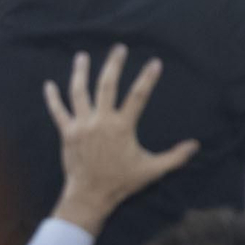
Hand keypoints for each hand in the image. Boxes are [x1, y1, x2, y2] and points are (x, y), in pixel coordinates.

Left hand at [44, 45, 198, 235]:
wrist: (89, 196)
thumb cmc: (121, 182)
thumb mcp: (152, 170)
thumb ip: (174, 157)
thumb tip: (195, 146)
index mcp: (122, 127)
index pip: (138, 96)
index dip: (147, 78)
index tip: (155, 62)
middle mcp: (100, 122)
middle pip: (106, 86)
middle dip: (113, 65)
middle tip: (119, 48)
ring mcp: (81, 126)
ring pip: (79, 93)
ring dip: (80, 73)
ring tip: (82, 56)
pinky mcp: (67, 133)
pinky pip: (58, 111)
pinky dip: (52, 98)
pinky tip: (49, 85)